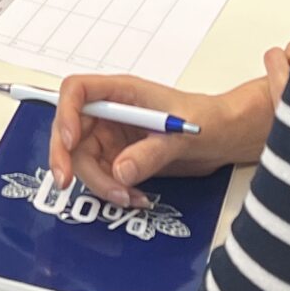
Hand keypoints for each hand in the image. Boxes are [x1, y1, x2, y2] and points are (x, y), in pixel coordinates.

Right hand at [48, 42, 289, 208]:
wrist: (224, 138)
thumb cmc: (207, 120)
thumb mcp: (180, 134)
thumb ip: (150, 152)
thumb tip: (120, 172)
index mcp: (122, 92)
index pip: (77, 91)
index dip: (65, 113)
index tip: (70, 140)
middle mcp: (111, 113)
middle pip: (70, 131)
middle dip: (67, 159)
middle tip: (68, 184)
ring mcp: (112, 137)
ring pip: (83, 161)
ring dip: (99, 184)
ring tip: (128, 197)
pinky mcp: (119, 159)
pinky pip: (102, 178)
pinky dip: (113, 192)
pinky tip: (136, 198)